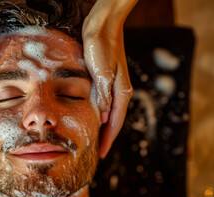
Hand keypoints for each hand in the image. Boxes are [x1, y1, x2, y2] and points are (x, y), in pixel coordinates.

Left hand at [82, 0, 136, 157]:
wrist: (102, 25)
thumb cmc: (102, 47)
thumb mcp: (102, 73)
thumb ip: (103, 96)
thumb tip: (101, 118)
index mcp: (122, 92)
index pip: (115, 122)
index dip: (108, 139)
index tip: (101, 154)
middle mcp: (120, 91)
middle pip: (113, 120)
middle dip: (106, 137)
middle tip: (96, 152)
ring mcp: (113, 85)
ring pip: (108, 112)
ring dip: (101, 127)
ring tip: (93, 140)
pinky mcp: (105, 79)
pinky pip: (103, 102)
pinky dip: (98, 114)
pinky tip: (91, 117)